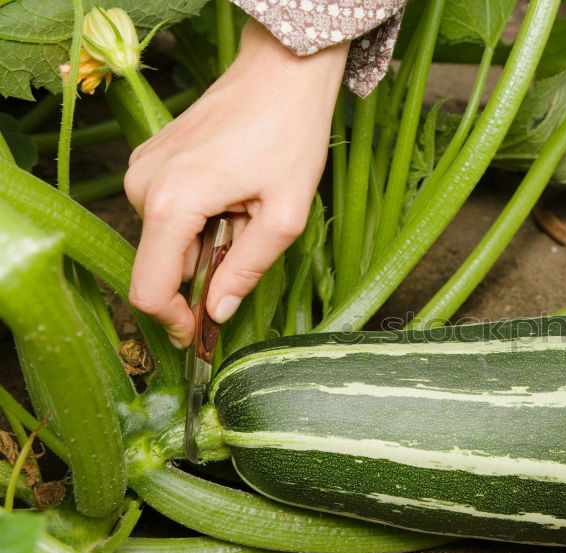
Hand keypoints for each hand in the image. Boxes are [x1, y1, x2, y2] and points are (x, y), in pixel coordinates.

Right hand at [124, 19, 348, 347]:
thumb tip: (217, 313)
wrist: (281, 73)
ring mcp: (142, 168)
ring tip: (247, 207)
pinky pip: (168, 211)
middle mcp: (143, 185)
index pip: (150, 288)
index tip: (200, 334)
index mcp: (172, 203)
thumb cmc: (289, 136)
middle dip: (203, 270)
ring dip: (205, 241)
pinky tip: (232, 192)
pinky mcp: (151, 159)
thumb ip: (247, 269)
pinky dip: (199, 217)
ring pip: (167, 238)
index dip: (174, 320)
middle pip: (162, 263)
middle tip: (252, 237)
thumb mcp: (284, 216)